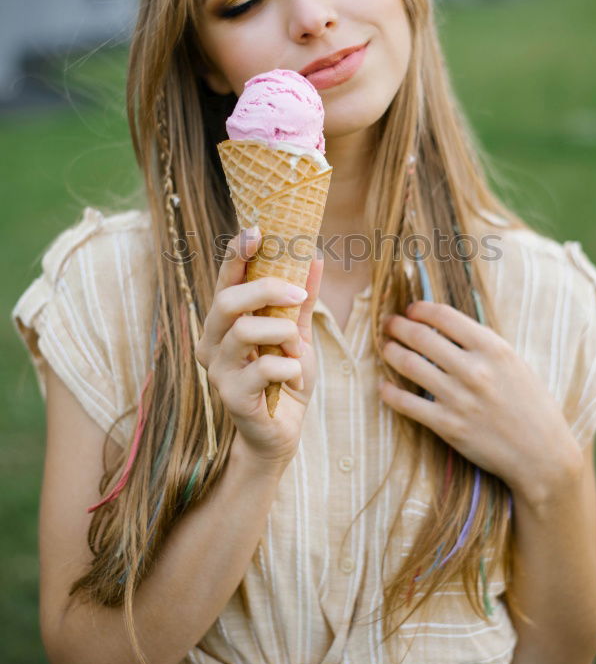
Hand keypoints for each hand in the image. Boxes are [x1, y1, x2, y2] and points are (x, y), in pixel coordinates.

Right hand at [195, 228, 323, 469]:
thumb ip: (302, 300)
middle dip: (267, 289)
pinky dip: (289, 367)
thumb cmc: (284, 380)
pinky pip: (264, 368)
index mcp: (224, 323)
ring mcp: (218, 371)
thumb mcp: (297, 335)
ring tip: (297, 348)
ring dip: (282, 333)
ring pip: (245, 331)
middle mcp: (212, 343)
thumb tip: (315, 257)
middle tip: (299, 295)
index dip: (236, 253)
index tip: (257, 229)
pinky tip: (294, 379)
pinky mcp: (232, 397)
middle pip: (228, 301)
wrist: (282, 434)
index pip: (225, 281)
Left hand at [379, 300, 579, 497]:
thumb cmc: (532, 406)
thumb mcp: (515, 364)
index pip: (445, 316)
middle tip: (389, 323)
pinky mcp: (447, 425)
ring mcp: (458, 398)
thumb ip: (483, 345)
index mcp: (493, 349)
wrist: (542, 455)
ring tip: (386, 347)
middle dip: (398, 326)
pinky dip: (389, 392)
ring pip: (409, 364)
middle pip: (421, 336)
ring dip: (390, 351)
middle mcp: (474, 370)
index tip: (411, 310)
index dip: (421, 309)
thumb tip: (447, 326)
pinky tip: (384, 385)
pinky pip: (406, 404)